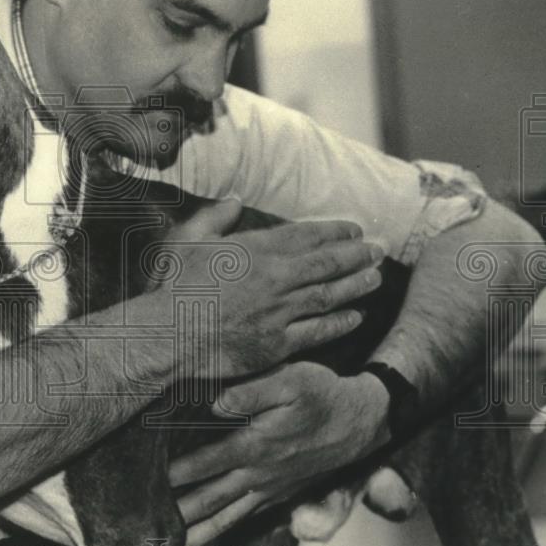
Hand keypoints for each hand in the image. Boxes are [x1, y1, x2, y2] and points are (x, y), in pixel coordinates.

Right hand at [154, 200, 385, 378]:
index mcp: (256, 251)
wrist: (168, 335)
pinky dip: (339, 323)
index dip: (334, 231)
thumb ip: (214, 217)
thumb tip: (235, 201)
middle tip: (378, 250)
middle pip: (326, 264)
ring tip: (376, 278)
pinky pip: (317, 332)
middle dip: (356, 255)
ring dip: (356, 286)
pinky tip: (355, 317)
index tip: (354, 228)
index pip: (305, 236)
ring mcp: (279, 313)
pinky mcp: (277, 344)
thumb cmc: (174, 286)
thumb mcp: (187, 239)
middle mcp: (275, 280)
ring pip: (328, 296)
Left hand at [169, 361, 390, 545]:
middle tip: (147, 522)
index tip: (148, 477)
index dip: (176, 471)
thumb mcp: (290, 379)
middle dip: (177, 512)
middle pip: (210, 499)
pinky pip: (245, 517)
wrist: (360, 420)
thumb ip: (250, 391)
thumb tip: (214, 404)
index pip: (205, 462)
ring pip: (226, 515)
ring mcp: (269, 488)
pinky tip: (209, 537)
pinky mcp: (279, 493)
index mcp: (256, 446)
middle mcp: (259, 474)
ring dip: (198, 532)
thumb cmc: (321, 394)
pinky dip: (223, 529)